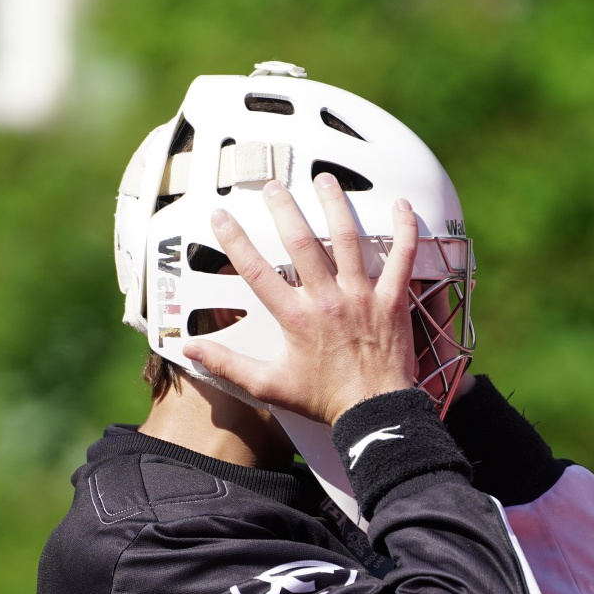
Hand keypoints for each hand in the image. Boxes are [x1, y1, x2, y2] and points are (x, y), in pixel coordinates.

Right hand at [186, 174, 419, 424]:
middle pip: (301, 243)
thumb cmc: (324, 400)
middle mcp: (326, 299)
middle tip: (273, 185)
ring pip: (347, 239)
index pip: (256, 271)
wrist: (375, 414)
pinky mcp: (393, 300)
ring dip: (335, 204)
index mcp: (295, 318)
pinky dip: (404, 229)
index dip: (234, 240)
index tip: (220, 216)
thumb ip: (228, 364)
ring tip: (324, 179)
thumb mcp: (269, 386)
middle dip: (284, 209)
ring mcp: (362, 296)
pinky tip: (401, 204)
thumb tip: (190, 350)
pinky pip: (402, 257)